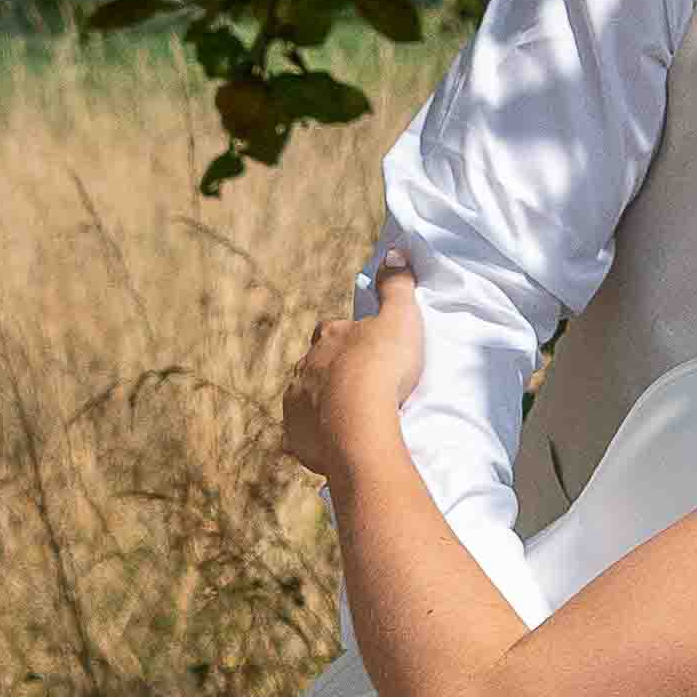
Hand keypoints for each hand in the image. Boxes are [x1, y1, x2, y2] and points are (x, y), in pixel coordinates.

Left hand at [281, 266, 428, 484]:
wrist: (358, 425)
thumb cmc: (382, 367)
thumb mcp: (401, 319)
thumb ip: (397, 286)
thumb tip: (395, 251)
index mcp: (328, 337)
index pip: (331, 330)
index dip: (346, 338)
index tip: (364, 349)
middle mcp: (304, 366)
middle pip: (316, 366)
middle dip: (332, 374)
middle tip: (360, 388)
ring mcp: (296, 402)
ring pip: (307, 400)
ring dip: (324, 405)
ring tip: (351, 420)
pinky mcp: (296, 436)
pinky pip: (305, 435)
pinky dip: (318, 438)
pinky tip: (337, 445)